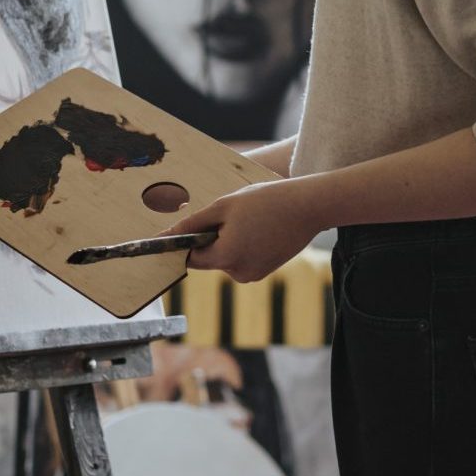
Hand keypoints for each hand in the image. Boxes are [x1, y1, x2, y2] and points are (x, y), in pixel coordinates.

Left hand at [167, 179, 324, 283]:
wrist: (308, 207)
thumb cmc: (266, 201)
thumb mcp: (225, 206)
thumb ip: (193, 223)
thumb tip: (168, 236)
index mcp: (226, 257)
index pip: (192, 257)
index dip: (187, 242)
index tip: (191, 226)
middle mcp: (239, 273)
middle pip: (210, 258)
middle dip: (212, 238)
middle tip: (230, 214)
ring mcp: (254, 274)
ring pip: (227, 258)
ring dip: (229, 241)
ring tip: (249, 219)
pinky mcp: (265, 270)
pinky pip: (243, 259)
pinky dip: (244, 245)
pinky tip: (260, 227)